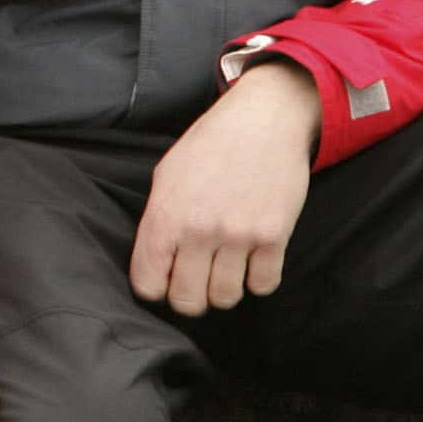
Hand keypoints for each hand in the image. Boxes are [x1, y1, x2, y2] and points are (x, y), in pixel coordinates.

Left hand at [130, 60, 320, 316]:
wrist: (263, 120)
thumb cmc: (210, 145)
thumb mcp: (167, 175)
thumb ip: (158, 221)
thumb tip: (155, 264)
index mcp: (165, 215)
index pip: (147, 284)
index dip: (155, 288)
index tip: (165, 279)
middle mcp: (199, 229)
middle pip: (188, 301)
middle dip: (190, 297)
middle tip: (197, 279)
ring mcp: (239, 235)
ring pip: (226, 298)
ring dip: (225, 289)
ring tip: (225, 266)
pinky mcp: (274, 236)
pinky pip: (263, 285)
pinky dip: (258, 279)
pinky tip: (253, 259)